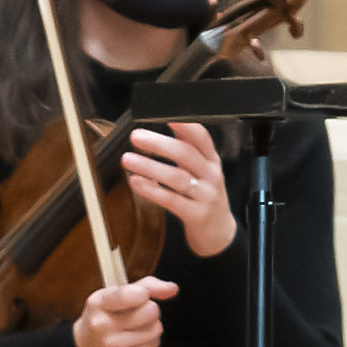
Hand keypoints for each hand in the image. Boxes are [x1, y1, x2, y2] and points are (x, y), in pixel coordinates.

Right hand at [71, 275, 178, 346]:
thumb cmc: (104, 318)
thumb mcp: (115, 296)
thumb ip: (145, 286)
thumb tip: (173, 288)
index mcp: (99, 302)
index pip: (138, 293)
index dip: (145, 294)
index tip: (139, 296)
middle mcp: (102, 324)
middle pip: (152, 310)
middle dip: (150, 311)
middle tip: (135, 315)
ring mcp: (111, 344)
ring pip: (156, 328)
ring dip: (151, 327)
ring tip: (133, 329)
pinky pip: (154, 344)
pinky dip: (149, 342)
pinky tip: (134, 342)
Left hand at [118, 123, 234, 257]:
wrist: (218, 232)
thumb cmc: (205, 197)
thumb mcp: (203, 170)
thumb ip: (190, 149)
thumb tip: (174, 123)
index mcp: (212, 160)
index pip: (201, 137)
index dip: (184, 124)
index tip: (165, 114)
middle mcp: (211, 175)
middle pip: (186, 154)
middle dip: (159, 143)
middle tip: (136, 136)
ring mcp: (205, 195)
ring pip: (177, 177)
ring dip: (150, 166)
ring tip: (127, 159)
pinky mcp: (196, 214)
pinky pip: (171, 200)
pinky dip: (152, 190)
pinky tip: (136, 182)